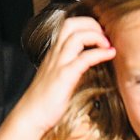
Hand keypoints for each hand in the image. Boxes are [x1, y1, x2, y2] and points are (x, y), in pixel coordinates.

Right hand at [24, 12, 114, 128]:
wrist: (30, 116)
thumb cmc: (44, 101)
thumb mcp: (58, 77)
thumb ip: (70, 67)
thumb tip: (89, 63)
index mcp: (54, 53)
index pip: (68, 25)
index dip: (86, 24)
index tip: (101, 34)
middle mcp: (55, 54)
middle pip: (71, 24)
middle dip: (92, 24)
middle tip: (105, 36)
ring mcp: (59, 63)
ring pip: (77, 36)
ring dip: (97, 36)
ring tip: (108, 45)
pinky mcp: (64, 76)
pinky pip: (84, 58)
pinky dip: (100, 53)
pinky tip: (110, 54)